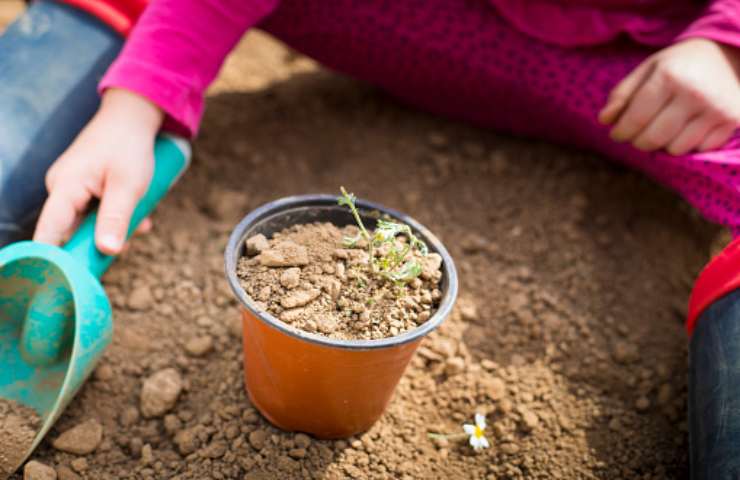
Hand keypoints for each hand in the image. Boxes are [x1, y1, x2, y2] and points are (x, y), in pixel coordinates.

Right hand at [33, 88, 162, 253]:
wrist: (133, 116)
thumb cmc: (130, 146)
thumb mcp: (128, 185)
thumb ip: (116, 218)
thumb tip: (106, 251)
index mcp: (65, 187)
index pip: (49, 232)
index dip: (52, 259)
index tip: (59, 283)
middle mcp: (61, 188)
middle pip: (70, 231)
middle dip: (98, 243)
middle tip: (124, 247)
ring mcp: (71, 188)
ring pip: (87, 222)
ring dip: (114, 228)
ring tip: (140, 223)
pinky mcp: (83, 187)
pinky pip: (94, 211)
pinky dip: (115, 216)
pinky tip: (139, 217)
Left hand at [599, 38, 739, 154]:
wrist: (728, 54)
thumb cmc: (678, 64)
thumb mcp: (648, 70)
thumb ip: (622, 94)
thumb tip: (604, 120)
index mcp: (669, 77)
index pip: (635, 119)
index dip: (621, 132)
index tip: (617, 134)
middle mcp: (694, 93)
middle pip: (652, 138)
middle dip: (638, 141)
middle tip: (637, 135)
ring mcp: (716, 108)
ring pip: (675, 148)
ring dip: (663, 144)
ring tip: (664, 128)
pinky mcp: (733, 120)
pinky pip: (699, 149)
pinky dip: (688, 144)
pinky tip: (688, 128)